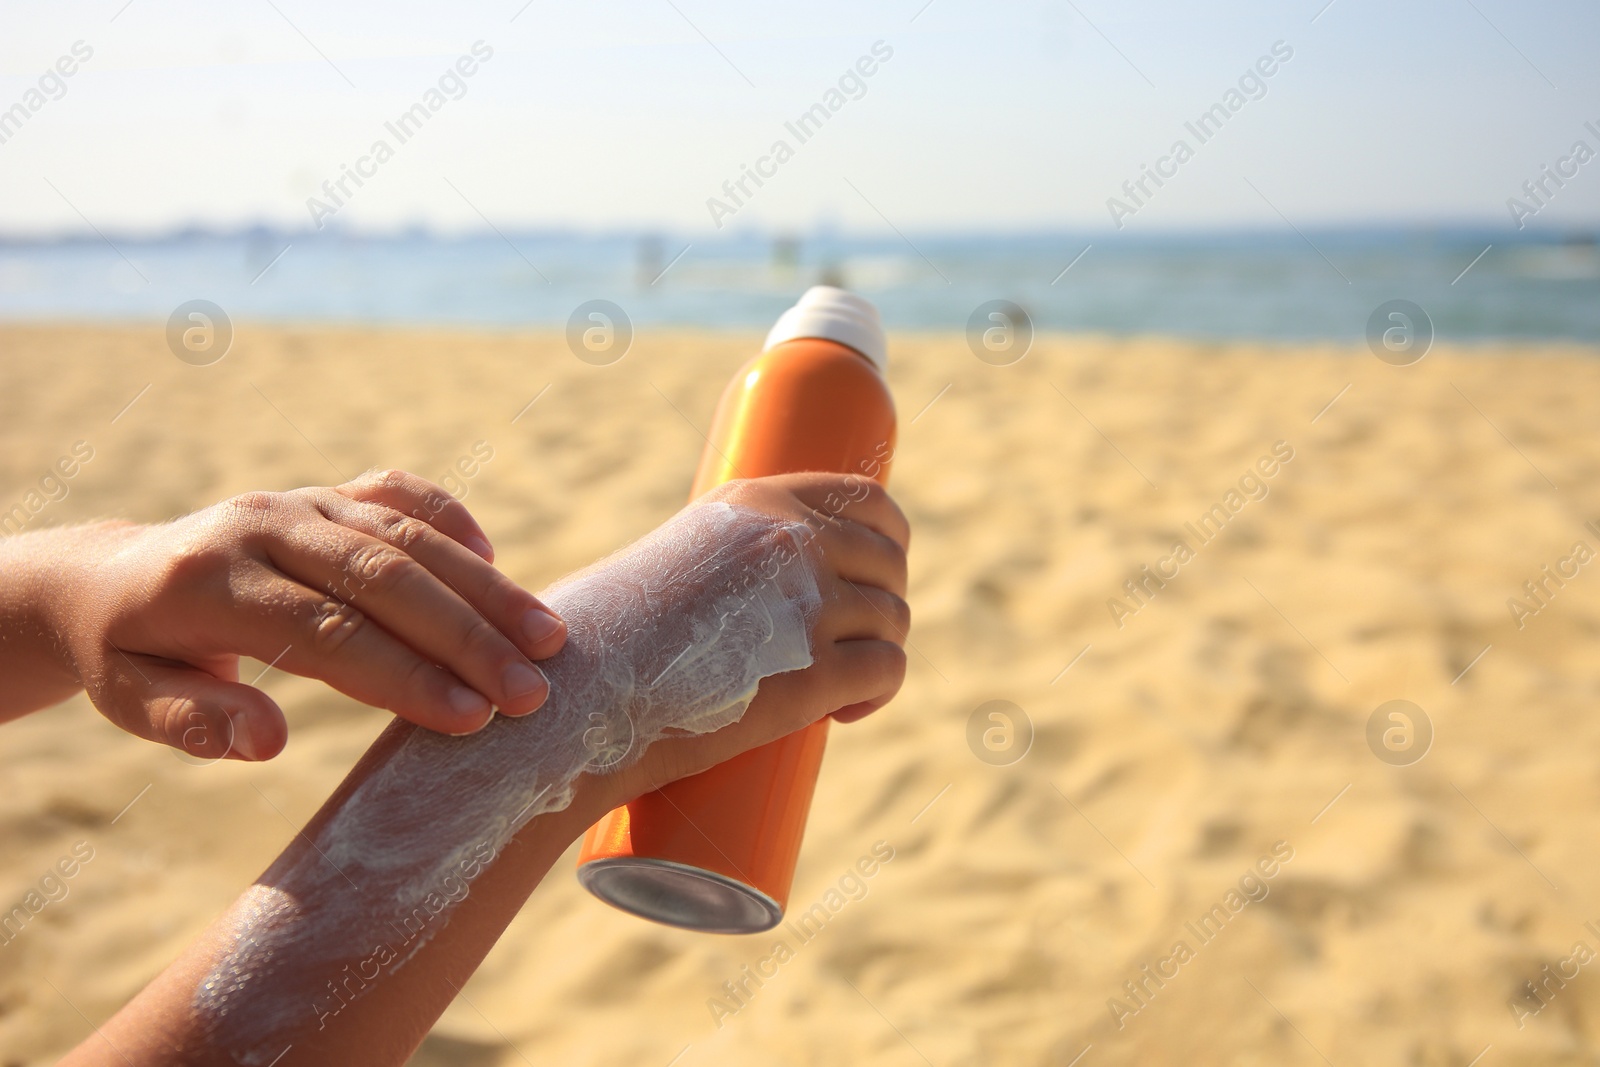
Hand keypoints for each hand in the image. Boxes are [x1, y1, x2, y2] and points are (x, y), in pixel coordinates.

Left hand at [40, 470, 565, 760]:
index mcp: (206, 580)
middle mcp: (261, 525)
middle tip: (532, 691)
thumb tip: (269, 743)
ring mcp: (300, 501)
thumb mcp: (131, 701)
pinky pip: (400, 494)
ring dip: (484, 588)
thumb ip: (193, 721)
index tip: (471, 719)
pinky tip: (497, 567)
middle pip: (382, 576)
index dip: (403, 675)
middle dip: (466, 637)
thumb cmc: (130, 657)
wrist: (110, 575)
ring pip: (406, 536)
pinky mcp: (327, 493)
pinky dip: (453, 522)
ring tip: (549, 638)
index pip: (325, 630)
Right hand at [600, 472, 909, 802]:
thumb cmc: (601, 637)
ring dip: (873, 653)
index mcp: (756, 501)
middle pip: (889, 563)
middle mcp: (790, 539)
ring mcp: (806, 603)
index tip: (873, 575)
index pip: (866, 499)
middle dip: (878, 605)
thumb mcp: (670, 556)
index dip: (886, 540)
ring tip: (834, 686)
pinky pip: (887, 668)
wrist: (578, 695)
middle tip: (844, 645)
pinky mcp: (814, 672)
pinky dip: (875, 693)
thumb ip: (726, 556)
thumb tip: (760, 589)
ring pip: (892, 619)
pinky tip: (843, 710)